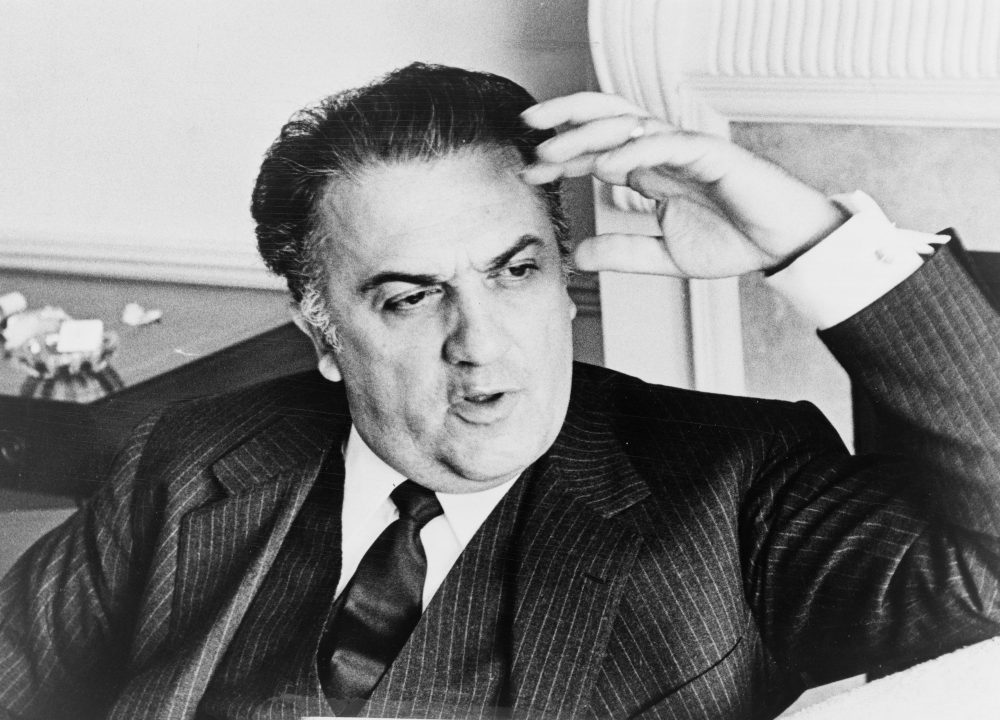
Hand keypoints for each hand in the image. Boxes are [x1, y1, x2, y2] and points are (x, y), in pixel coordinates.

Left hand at [520, 92, 846, 277]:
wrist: (784, 244)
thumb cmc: (735, 240)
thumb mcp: (664, 254)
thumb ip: (623, 252)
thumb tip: (579, 256)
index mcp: (650, 170)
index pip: (595, 152)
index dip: (560, 158)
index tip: (528, 170)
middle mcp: (662, 152)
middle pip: (605, 118)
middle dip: (564, 117)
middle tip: (527, 126)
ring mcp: (685, 149)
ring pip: (628, 123)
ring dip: (587, 133)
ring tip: (552, 147)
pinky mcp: (711, 154)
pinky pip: (667, 143)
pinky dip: (635, 148)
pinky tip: (606, 162)